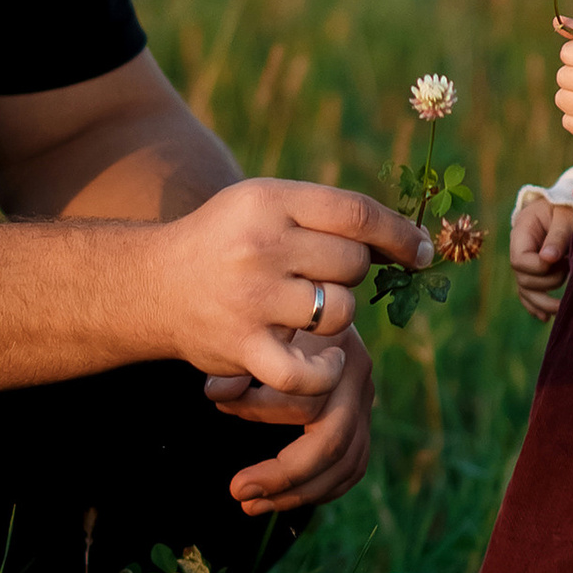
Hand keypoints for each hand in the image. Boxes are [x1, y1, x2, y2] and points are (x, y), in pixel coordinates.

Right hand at [154, 178, 423, 520]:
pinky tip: (323, 360)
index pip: (357, 213)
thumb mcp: (265, 204)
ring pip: (340, 313)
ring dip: (335, 318)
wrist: (153, 284)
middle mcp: (261, 245)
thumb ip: (327, 214)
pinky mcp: (244, 347)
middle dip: (349, 274)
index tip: (419, 251)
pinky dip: (325, 370)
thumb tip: (406, 240)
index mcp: (270, 200)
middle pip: (353, 264)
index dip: (399, 234)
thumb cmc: (227, 240)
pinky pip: (309, 371)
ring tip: (305, 312)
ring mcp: (252, 299)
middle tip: (319, 278)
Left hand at [204, 325, 378, 514]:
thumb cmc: (263, 311)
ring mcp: (365, 399)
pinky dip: (321, 488)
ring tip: (253, 503)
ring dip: (300, 491)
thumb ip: (235, 361)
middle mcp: (357, 375)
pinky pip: (352, 465)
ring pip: (347, 463)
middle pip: (333, 441)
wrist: (293, 294)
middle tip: (238, 491)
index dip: (259, 411)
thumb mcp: (249, 326)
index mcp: (334, 347)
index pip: (306, 400)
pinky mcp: (362, 418)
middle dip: (284, 475)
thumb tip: (215, 394)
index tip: (217, 406)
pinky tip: (285, 498)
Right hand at [509, 191, 572, 322]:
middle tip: (569, 268)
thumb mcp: (565, 217)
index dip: (538, 267)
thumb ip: (557, 237)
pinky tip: (546, 317)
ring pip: (525, 291)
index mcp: (521, 232)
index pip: (519, 260)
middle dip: (547, 282)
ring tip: (563, 308)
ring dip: (543, 302)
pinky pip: (528, 294)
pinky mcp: (534, 273)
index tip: (561, 261)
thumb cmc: (566, 209)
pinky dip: (536, 306)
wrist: (566, 207)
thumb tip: (548, 259)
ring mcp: (525, 264)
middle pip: (522, 279)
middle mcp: (519, 250)